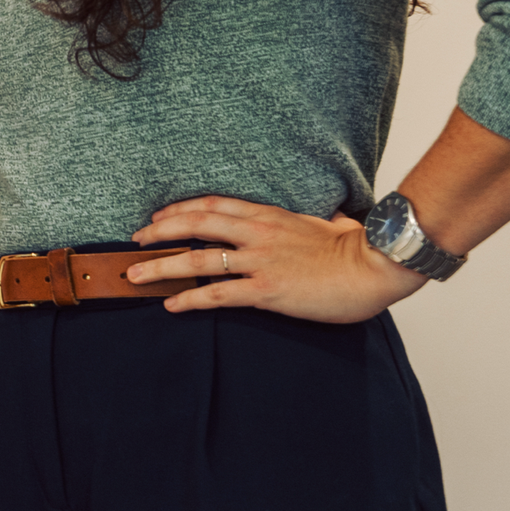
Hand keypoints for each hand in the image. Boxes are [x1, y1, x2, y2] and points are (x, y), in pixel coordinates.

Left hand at [128, 195, 426, 322]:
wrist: (376, 265)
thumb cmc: (358, 247)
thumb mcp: (328, 223)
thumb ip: (313, 220)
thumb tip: (326, 219)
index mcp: (269, 215)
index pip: (213, 205)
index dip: (180, 210)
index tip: (158, 217)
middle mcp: (257, 234)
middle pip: (194, 225)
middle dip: (159, 232)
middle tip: (134, 241)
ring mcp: (259, 261)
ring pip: (197, 260)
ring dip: (161, 267)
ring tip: (134, 276)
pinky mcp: (266, 291)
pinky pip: (218, 295)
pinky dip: (190, 300)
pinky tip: (171, 305)